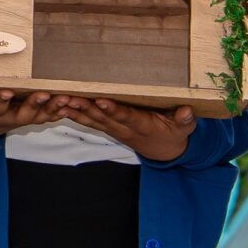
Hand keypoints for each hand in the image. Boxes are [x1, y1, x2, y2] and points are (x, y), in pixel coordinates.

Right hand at [0, 88, 70, 149]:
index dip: (1, 100)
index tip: (6, 91)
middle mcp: (6, 117)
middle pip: (23, 114)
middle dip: (34, 105)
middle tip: (45, 95)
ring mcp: (17, 118)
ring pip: (38, 116)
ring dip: (52, 108)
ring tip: (66, 99)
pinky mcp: (26, 117)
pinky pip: (45, 116)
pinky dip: (58, 111)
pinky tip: (73, 104)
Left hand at [60, 96, 195, 161]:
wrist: (164, 151)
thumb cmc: (174, 134)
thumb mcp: (184, 128)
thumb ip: (184, 120)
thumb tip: (187, 111)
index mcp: (143, 125)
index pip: (126, 116)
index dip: (113, 109)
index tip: (100, 100)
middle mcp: (125, 128)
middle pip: (103, 118)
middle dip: (86, 107)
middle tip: (69, 97)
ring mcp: (115, 129)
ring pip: (93, 120)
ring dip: (76, 111)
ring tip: (60, 100)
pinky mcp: (110, 128)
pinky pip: (90, 122)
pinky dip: (76, 115)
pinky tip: (61, 107)